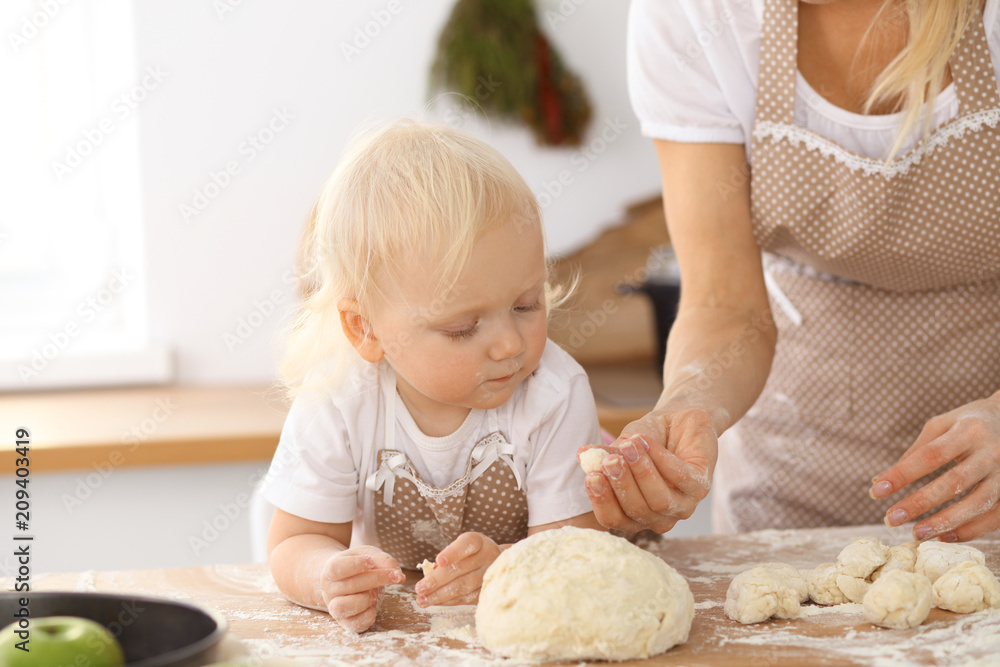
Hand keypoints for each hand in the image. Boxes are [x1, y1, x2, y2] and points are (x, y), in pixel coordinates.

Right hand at [320, 546, 404, 631]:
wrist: (344, 580)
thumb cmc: (358, 566)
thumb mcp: (369, 555)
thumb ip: (382, 560)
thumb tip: (398, 574)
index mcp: (331, 569)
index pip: (337, 568)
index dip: (356, 565)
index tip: (372, 561)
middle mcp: (330, 589)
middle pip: (349, 585)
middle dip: (376, 579)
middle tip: (395, 576)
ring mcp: (335, 607)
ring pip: (342, 608)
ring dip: (364, 600)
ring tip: (374, 594)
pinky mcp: (346, 621)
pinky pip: (353, 625)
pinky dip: (367, 618)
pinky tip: (374, 607)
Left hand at [413, 532, 501, 606]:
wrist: (497, 564)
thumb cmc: (471, 554)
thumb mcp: (462, 548)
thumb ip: (448, 557)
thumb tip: (429, 574)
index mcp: (478, 542)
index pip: (467, 544)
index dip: (452, 553)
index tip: (438, 561)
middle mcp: (487, 557)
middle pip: (460, 569)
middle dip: (437, 580)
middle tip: (419, 588)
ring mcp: (488, 576)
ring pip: (462, 586)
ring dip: (439, 595)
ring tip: (422, 600)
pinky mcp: (486, 592)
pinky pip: (465, 598)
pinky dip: (448, 601)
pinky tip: (435, 602)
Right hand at [583, 406, 717, 533]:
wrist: (679, 420)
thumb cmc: (647, 440)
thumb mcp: (620, 447)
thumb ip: (605, 455)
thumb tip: (583, 455)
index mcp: (635, 514)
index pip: (614, 520)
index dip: (602, 501)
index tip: (591, 476)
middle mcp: (659, 516)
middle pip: (637, 511)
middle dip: (621, 484)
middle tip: (610, 459)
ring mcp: (683, 505)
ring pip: (659, 500)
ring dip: (642, 472)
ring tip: (629, 445)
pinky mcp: (701, 486)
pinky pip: (680, 478)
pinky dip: (661, 459)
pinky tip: (647, 441)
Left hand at [871, 392, 999, 541]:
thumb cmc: (969, 423)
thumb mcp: (942, 424)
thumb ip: (915, 451)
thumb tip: (880, 481)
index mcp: (968, 431)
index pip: (930, 455)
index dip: (902, 474)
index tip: (876, 491)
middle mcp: (991, 452)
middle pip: (954, 482)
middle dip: (920, 503)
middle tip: (891, 519)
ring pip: (977, 503)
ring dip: (945, 522)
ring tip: (916, 534)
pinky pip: (995, 517)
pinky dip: (971, 530)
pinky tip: (945, 536)